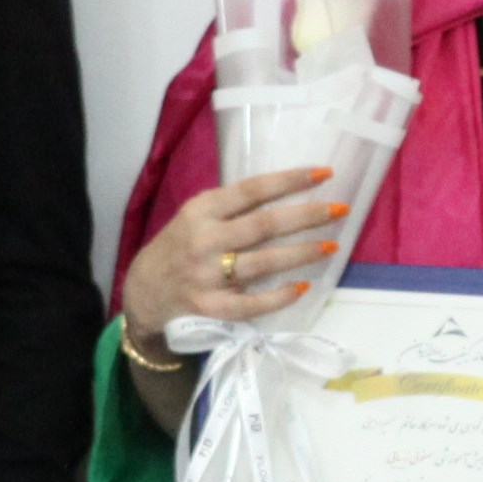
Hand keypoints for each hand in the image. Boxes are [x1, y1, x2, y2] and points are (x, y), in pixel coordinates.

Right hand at [120, 166, 345, 350]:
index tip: (324, 173)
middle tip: (340, 209)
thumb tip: (285, 191)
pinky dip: (279, 296)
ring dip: (302, 253)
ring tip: (331, 244)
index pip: (252, 190)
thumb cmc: (179, 249)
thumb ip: (230, 207)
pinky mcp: (210, 308)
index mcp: (201, 210)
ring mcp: (207, 276)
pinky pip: (251, 304)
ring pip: (263, 262)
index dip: (290, 180)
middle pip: (264, 224)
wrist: (142, 295)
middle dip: (306, 215)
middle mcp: (204, 240)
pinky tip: (303, 287)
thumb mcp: (194, 217)